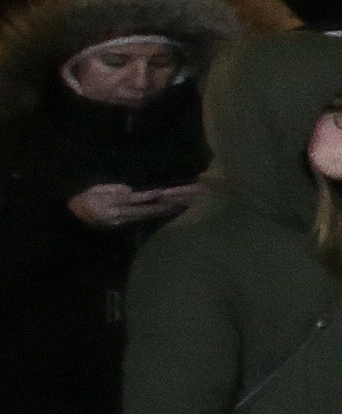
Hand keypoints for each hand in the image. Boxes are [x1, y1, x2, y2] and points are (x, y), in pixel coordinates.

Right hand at [71, 181, 196, 230]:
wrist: (75, 220)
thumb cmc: (84, 199)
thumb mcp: (93, 190)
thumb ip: (111, 189)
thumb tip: (129, 190)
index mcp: (112, 204)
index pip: (137, 199)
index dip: (154, 195)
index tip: (170, 190)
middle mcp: (123, 214)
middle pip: (152, 206)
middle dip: (174, 199)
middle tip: (194, 192)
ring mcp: (127, 220)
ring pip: (154, 213)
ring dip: (174, 206)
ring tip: (192, 199)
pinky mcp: (129, 223)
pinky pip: (150, 217)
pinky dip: (165, 212)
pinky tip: (178, 208)